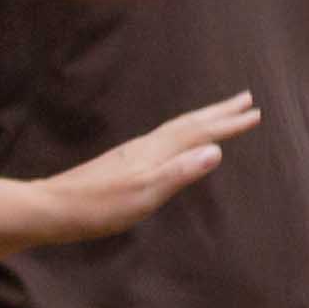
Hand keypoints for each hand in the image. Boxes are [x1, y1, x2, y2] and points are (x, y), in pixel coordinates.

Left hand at [26, 94, 257, 246]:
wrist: (52, 208)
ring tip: (219, 114)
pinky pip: (165, 138)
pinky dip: (183, 133)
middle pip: (189, 122)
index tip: (256, 114)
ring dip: (203, 119)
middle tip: (246, 98)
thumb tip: (217, 151)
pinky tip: (178, 142)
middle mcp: (147, 146)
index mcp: (155, 152)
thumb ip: (179, 173)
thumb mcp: (144, 196)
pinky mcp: (125, 162)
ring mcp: (134, 153)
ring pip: (177, 128)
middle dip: (219, 111)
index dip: (228, 124)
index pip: (200, 133)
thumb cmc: (98, 208)